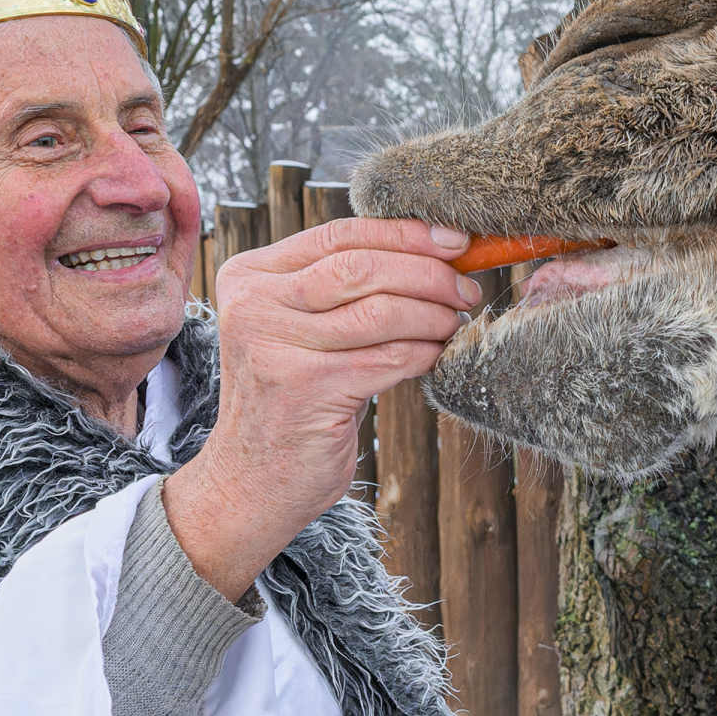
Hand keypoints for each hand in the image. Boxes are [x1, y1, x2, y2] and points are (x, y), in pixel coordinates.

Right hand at [165, 217, 475, 599]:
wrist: (250, 481)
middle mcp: (254, 305)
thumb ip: (339, 289)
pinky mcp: (307, 388)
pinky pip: (389, 357)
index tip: (454, 241)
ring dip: (433, 316)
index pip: (339, 234)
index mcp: (249, 276)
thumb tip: (433, 250)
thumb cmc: (290, 399)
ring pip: (381, 311)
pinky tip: (437, 355)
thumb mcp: (297, 329)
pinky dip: (424, 353)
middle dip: (428, 274)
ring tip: (455, 323)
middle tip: (467, 290)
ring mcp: (277, 346)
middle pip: (363, 268)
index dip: (405, 234)